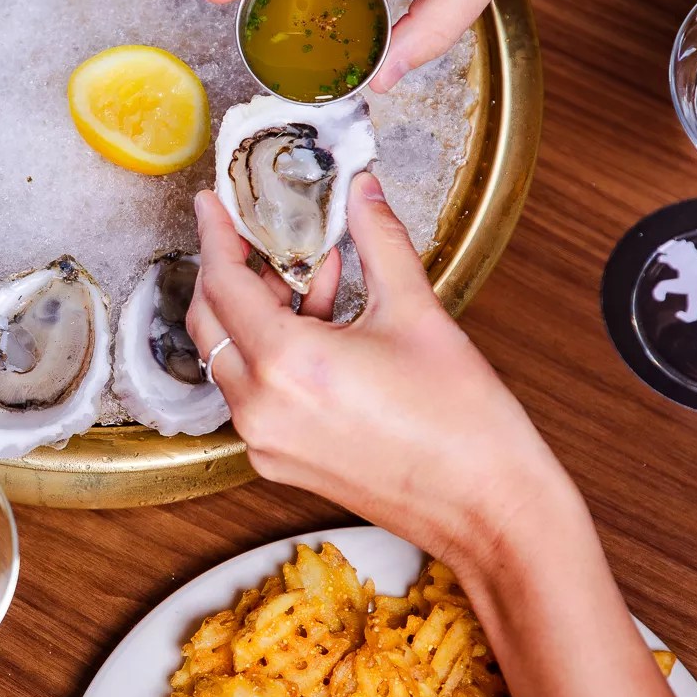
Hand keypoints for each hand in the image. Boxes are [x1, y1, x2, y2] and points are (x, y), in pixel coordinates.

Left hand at [184, 174, 574, 566]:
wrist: (487, 507)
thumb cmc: (461, 421)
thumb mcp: (417, 312)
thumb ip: (379, 240)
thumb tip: (362, 189)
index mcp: (288, 364)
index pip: (222, 283)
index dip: (215, 236)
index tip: (212, 204)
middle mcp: (262, 408)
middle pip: (209, 323)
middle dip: (226, 273)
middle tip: (256, 238)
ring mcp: (266, 442)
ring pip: (230, 359)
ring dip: (256, 313)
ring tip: (314, 279)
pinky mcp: (280, 462)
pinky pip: (253, 394)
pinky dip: (271, 354)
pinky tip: (322, 328)